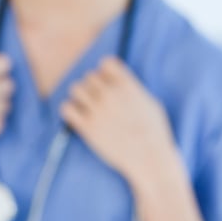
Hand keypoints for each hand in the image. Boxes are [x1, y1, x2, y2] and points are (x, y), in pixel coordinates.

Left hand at [61, 56, 175, 180]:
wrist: (149, 158)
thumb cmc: (155, 132)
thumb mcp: (151, 102)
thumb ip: (134, 89)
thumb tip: (122, 82)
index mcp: (127, 85)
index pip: (106, 63)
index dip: (106, 72)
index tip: (109, 84)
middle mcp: (110, 94)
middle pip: (90, 76)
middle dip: (94, 87)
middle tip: (99, 101)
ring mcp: (97, 110)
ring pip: (76, 88)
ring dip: (81, 96)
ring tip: (88, 107)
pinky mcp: (87, 127)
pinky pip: (67, 108)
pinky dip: (71, 111)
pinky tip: (79, 118)